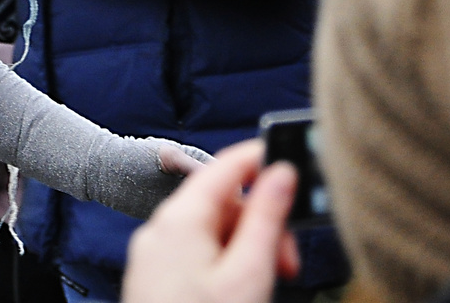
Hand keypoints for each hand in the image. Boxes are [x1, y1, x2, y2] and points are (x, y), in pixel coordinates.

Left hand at [121, 140, 299, 302]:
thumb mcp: (248, 273)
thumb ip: (267, 218)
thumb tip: (282, 173)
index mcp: (180, 219)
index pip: (226, 165)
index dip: (262, 160)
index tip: (295, 164)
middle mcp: (160, 230)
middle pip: (222, 204)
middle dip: (260, 226)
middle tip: (287, 262)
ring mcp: (154, 257)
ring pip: (211, 232)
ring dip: (246, 249)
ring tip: (267, 283)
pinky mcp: (154, 281)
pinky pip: (195, 255)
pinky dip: (225, 265)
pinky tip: (242, 292)